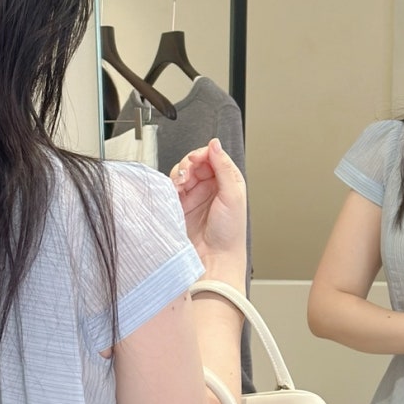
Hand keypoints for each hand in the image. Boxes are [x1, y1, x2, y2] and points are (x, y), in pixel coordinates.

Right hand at [170, 138, 246, 267]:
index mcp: (227, 181)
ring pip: (182, 173)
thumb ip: (224, 167)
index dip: (203, 154)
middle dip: (188, 164)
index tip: (197, 159)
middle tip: (187, 174)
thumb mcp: (232, 196)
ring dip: (179, 174)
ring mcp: (195, 195)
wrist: (215, 258)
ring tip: (181, 184)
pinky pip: (172, 187)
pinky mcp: (181, 205)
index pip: (213, 157)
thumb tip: (215, 144)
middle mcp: (211, 186)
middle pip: (194, 162)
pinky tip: (175, 190)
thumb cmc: (229, 234)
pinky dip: (171, 185)